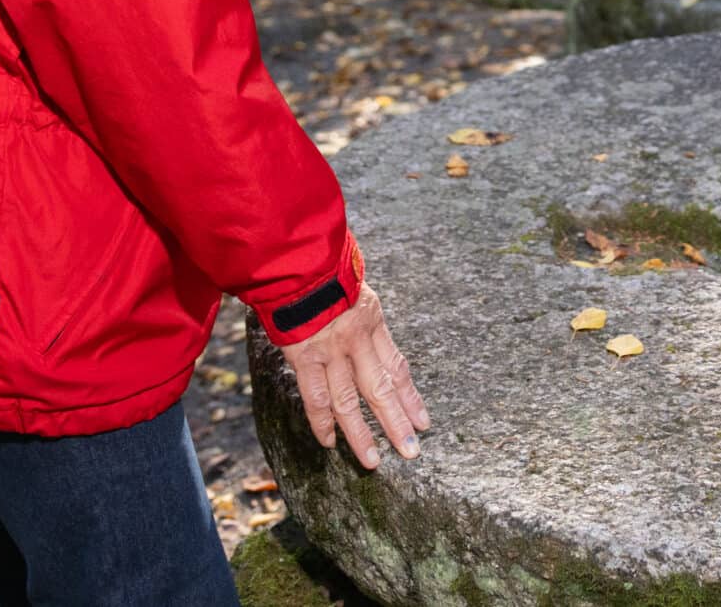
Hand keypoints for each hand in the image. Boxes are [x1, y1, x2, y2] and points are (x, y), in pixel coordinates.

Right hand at [276, 284, 430, 469]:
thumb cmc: (323, 270)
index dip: (410, 397)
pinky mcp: (304, 356)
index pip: (396, 366)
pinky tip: (329, 442)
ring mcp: (331, 351)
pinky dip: (322, 422)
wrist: (296, 260)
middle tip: (410, 452)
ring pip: (350, 400)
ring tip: (373, 461)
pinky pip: (314, 397)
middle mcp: (356, 340)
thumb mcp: (356, 290)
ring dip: (361, 434)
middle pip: (380, 389)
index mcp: (372, 321)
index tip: (424, 423)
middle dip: (396, 423)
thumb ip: (365, 318)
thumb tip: (374, 346)